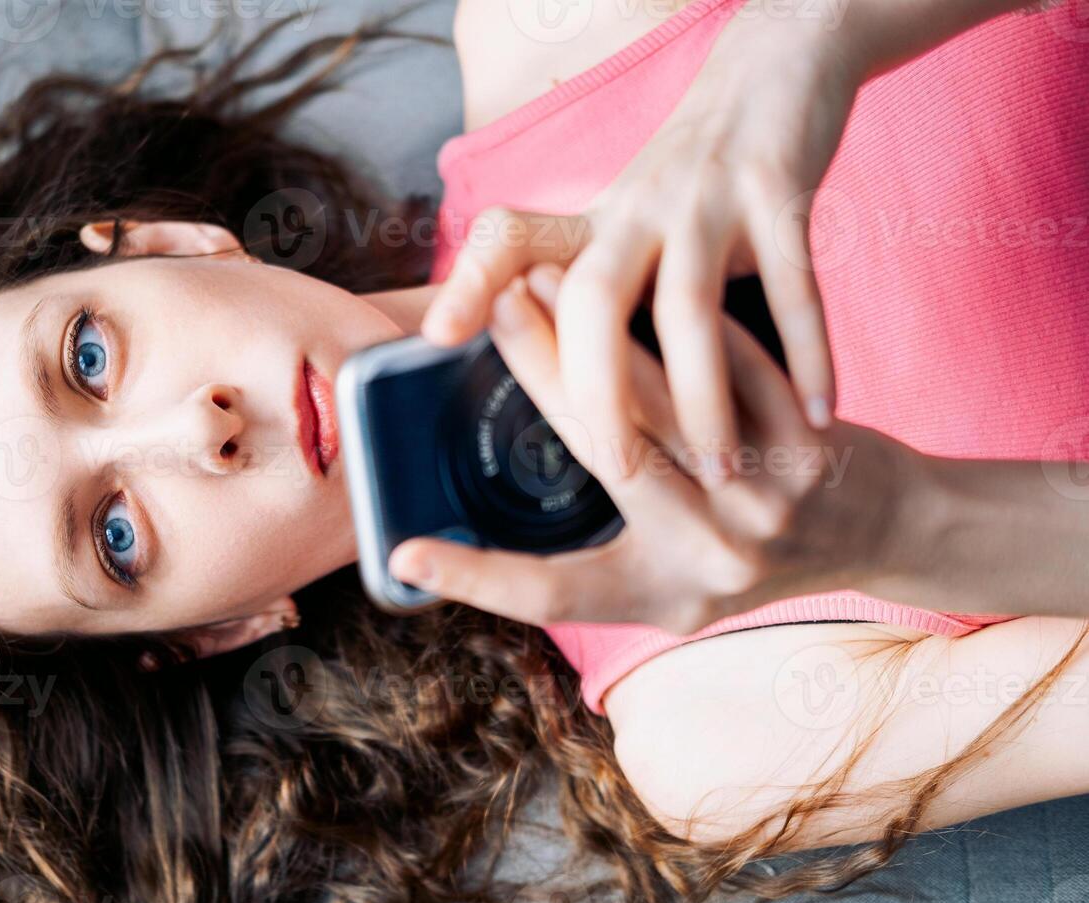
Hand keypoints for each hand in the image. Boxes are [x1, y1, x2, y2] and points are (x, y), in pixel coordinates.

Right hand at [389, 264, 922, 634]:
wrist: (888, 533)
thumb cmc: (757, 544)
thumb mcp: (677, 566)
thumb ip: (611, 535)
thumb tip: (519, 473)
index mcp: (658, 594)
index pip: (548, 593)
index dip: (472, 578)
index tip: (403, 552)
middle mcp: (709, 561)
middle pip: (603, 454)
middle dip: (540, 370)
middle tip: (493, 308)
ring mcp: (766, 507)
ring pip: (660, 403)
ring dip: (598, 330)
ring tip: (546, 274)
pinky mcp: (812, 449)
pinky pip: (731, 369)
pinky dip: (683, 321)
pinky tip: (640, 274)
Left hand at [423, 10, 871, 478]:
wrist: (772, 72)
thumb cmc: (689, 179)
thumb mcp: (619, 220)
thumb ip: (585, 286)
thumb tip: (546, 369)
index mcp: (594, 222)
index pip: (511, 241)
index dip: (469, 280)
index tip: (435, 337)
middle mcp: (636, 210)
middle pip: (593, 299)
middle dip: (600, 390)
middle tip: (619, 470)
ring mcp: (705, 201)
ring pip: (690, 309)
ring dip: (704, 398)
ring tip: (721, 475)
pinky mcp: (778, 194)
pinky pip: (795, 287)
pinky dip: (811, 354)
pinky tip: (821, 416)